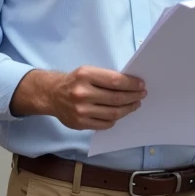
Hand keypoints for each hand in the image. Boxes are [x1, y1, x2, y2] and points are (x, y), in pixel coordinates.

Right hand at [11, 67, 146, 129]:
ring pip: (113, 113)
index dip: (131, 84)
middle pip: (116, 98)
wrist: (52, 95)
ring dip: (128, 109)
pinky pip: (105, 123)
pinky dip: (115, 118)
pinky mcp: (80, 123)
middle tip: (142, 95)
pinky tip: (120, 113)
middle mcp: (82, 93)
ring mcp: (81, 110)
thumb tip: (131, 84)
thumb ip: (105, 77)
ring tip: (135, 104)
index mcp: (85, 75)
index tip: (141, 85)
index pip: (115, 81)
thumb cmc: (74, 81)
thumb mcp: (87, 71)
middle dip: (133, 97)